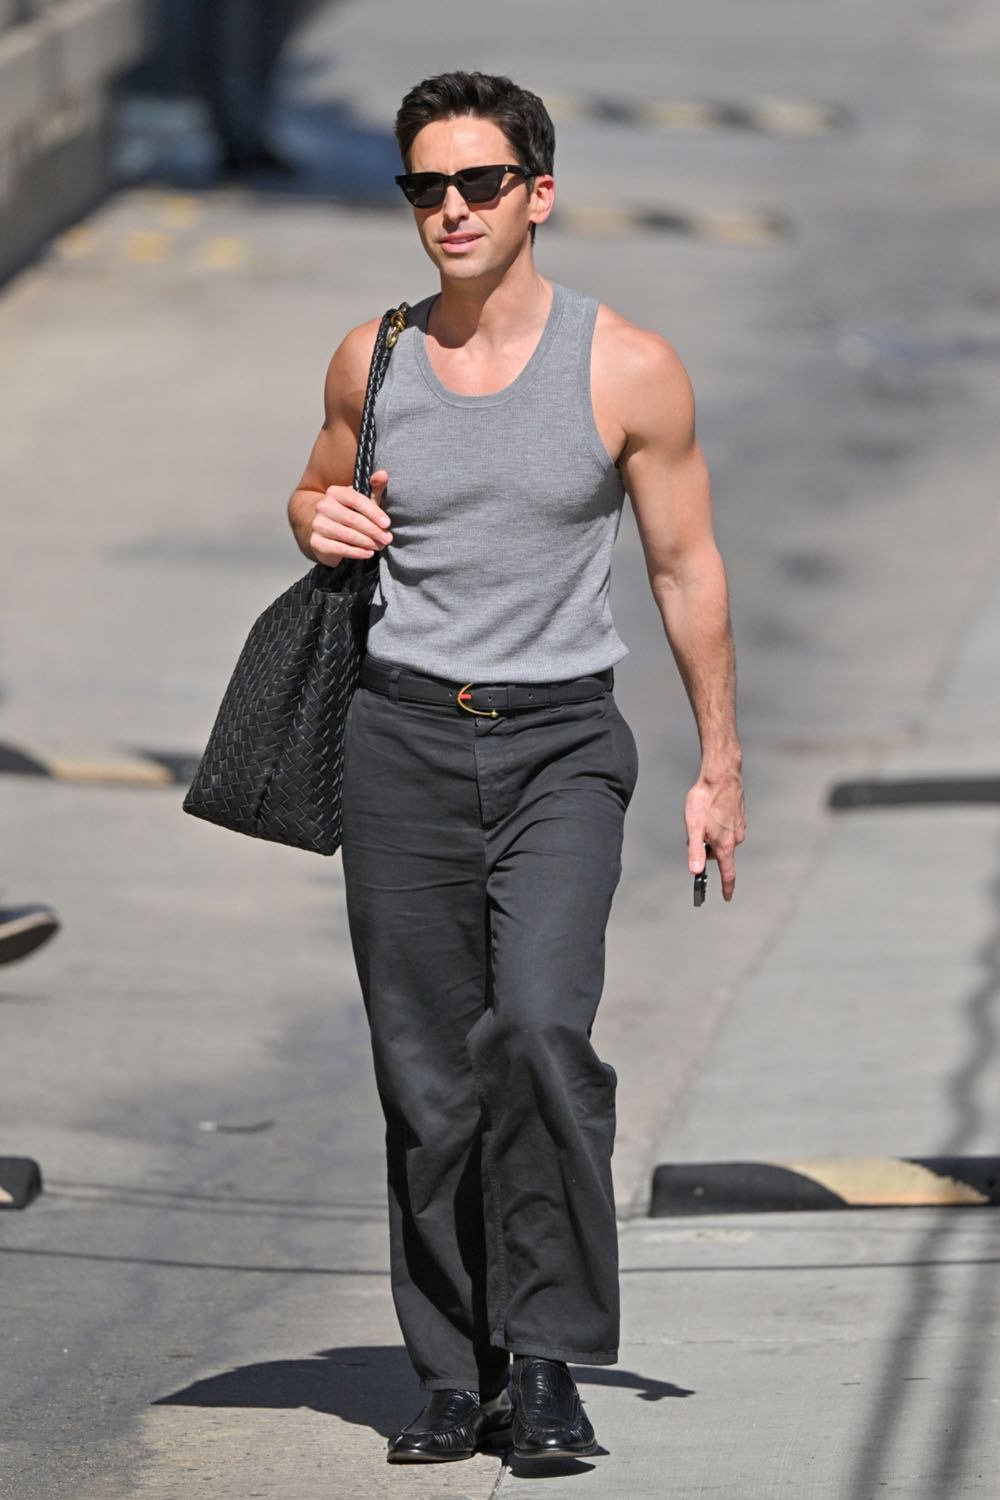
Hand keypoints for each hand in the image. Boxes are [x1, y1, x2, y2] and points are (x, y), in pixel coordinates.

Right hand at [309, 470, 391, 561]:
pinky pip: (339, 548)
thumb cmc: (350, 514)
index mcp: (334, 492)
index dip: (373, 512)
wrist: (327, 534)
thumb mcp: (364, 500)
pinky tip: (368, 553)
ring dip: (367, 542)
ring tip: (380, 546)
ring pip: (347, 535)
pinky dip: (356, 552)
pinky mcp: (316, 542)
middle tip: (387, 539)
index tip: (387, 524)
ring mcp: (317, 524)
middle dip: (373, 531)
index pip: (356, 500)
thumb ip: (375, 487)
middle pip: (353, 519)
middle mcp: (323, 506)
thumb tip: (383, 474)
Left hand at [685, 768, 745, 902]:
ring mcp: (740, 827)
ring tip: (702, 817)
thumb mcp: (693, 827)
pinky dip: (717, 826)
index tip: (727, 897)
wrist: (721, 775)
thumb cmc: (706, 799)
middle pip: (720, 855)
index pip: (728, 873)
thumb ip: (695, 851)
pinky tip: (711, 812)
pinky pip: (727, 829)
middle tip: (695, 833)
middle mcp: (736, 838)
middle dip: (707, 850)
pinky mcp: (740, 817)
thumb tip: (695, 871)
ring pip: (722, 841)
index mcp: (725, 844)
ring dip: (711, 836)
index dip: (727, 887)